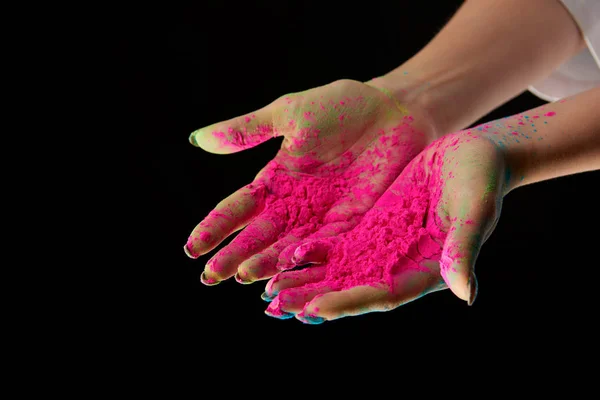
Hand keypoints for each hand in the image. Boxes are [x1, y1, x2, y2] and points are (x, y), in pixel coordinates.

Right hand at [184, 79, 436, 284]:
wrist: (396, 112)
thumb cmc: (341, 107)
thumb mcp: (289, 114)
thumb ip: (247, 130)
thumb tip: (196, 139)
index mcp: (276, 180)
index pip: (238, 208)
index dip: (215, 228)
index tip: (191, 248)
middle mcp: (295, 205)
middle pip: (258, 236)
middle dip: (234, 255)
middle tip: (210, 277)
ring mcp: (323, 217)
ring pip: (288, 248)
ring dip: (267, 265)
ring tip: (245, 279)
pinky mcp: (354, 223)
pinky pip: (328, 248)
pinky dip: (309, 263)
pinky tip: (291, 275)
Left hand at [262, 129, 507, 322]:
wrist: (473, 153)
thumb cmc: (481, 178)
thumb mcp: (474, 209)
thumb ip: (464, 247)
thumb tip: (465, 293)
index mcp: (426, 269)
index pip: (381, 293)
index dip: (348, 302)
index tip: (314, 309)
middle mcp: (400, 264)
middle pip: (352, 288)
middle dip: (315, 298)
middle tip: (276, 306)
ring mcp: (384, 245)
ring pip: (340, 269)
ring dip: (307, 280)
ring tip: (270, 289)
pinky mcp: (373, 225)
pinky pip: (339, 243)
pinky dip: (314, 252)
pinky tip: (287, 254)